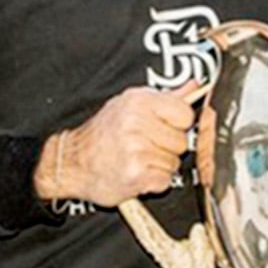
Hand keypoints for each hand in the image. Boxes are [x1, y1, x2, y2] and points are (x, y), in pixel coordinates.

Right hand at [37, 85, 196, 207]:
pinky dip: (154, 182)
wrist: (72, 163)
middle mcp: (137, 122)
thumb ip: (166, 97)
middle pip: (182, 141)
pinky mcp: (136, 174)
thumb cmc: (103, 135)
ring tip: (138, 159)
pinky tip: (137, 173)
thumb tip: (195, 85)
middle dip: (167, 148)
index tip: (163, 129)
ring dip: (160, 166)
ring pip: (174, 163)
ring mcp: (137, 148)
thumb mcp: (130, 105)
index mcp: (139, 101)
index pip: (185, 114)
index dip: (177, 125)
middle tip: (145, 147)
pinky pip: (165, 180)